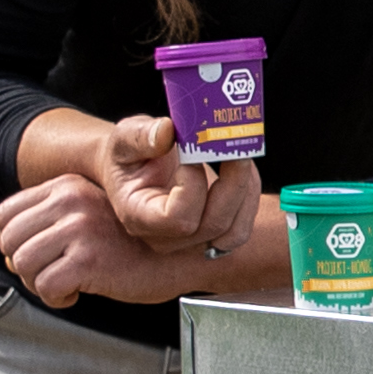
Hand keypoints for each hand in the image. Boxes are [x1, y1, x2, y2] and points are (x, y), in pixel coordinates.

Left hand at [0, 173, 188, 308]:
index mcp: (66, 186)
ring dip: (38, 284)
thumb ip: (53, 224)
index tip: (38, 258)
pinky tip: (76, 294)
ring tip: (65, 285)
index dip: (13, 242)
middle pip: (9, 241)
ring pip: (22, 263)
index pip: (6, 214)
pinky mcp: (89, 259)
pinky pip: (46, 286)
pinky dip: (56, 298)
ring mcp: (79, 229)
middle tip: (51, 276)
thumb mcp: (90, 217)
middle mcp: (70, 201)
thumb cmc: (138, 243)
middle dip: (24, 266)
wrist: (184, 253)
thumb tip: (10, 255)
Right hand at [100, 115, 256, 255]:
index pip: (176, 218)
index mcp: (138, 216)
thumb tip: (165, 131)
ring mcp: (190, 242)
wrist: (132, 170)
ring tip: (241, 154)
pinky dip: (249, 197)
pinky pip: (241, 227)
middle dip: (233, 183)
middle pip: (212, 225)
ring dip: (246, 191)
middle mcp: (165, 238)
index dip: (193, 186)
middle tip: (237, 146)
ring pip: (234, 232)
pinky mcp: (211, 236)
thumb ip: (140, 135)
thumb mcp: (123, 137)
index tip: (194, 154)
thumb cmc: (127, 155)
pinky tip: (243, 169)